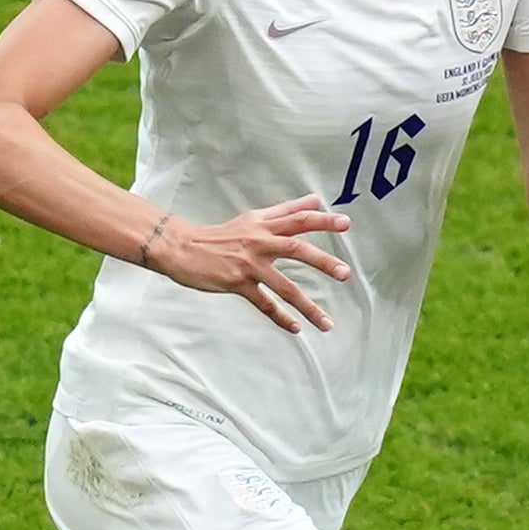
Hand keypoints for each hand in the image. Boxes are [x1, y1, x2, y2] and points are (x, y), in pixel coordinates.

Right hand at [139, 195, 354, 332]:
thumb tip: (315, 200)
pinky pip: (264, 304)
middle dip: (322, 261)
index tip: (346, 224)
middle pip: (296, 249)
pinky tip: (295, 328)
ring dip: (307, 306)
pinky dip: (281, 318)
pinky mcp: (237, 283)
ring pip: (284, 286)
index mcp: (264, 225)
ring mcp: (248, 264)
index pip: (298, 219)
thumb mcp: (253, 218)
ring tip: (327, 322)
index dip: (323, 221)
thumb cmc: (220, 235)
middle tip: (344, 273)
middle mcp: (259, 242)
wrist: (182, 247)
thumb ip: (286, 210)